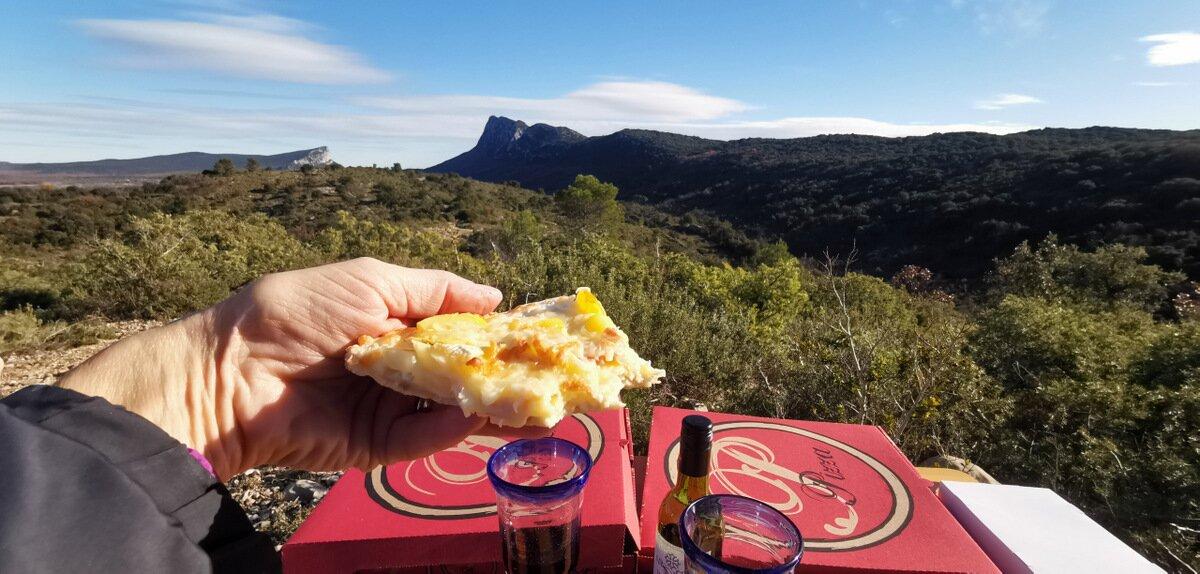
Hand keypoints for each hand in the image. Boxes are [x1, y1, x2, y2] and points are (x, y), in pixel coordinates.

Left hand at [61, 258, 539, 479]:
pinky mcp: (376, 447)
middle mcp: (398, 369)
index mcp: (395, 325)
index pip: (460, 332)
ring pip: (453, 412)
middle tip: (555, 379)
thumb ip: (435, 290)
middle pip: (464, 376)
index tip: (543, 335)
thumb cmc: (295, 313)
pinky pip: (422, 439)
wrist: (230, 374)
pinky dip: (449, 430)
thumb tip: (496, 296)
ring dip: (494, 409)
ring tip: (539, 405)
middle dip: (507, 377)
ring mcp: (388, 409)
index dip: (500, 334)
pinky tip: (475, 416)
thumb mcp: (371, 279)